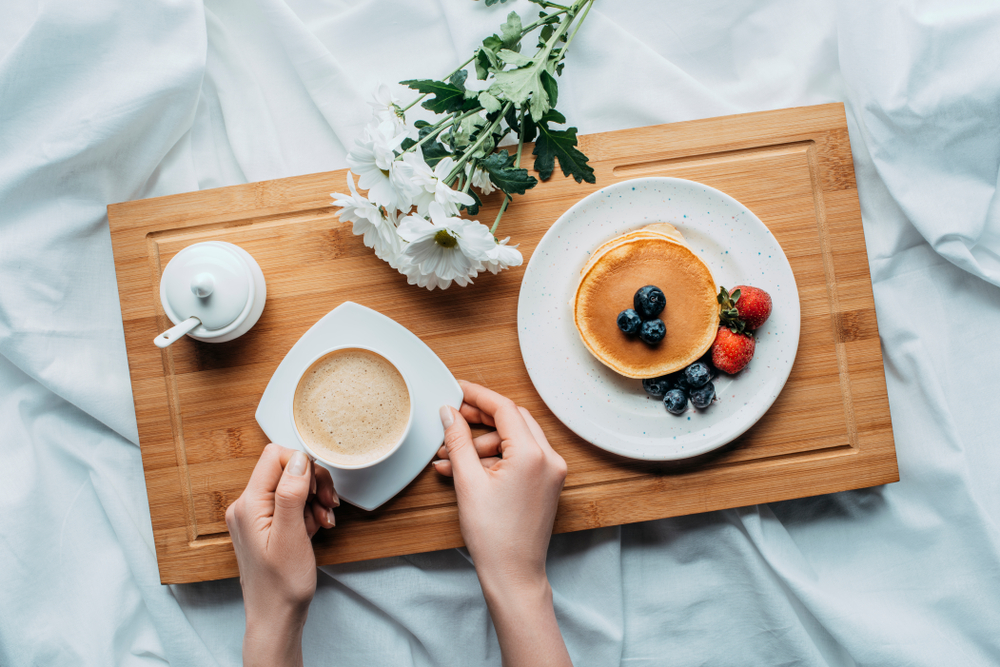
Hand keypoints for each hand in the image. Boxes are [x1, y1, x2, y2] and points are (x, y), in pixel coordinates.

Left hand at [225, 444, 338, 666]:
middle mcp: (247, 506)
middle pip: (286, 470)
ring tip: (325, 521)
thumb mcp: (291, 535)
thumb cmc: (281, 585)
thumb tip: (299, 459)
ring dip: (314, 499)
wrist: (276, 617)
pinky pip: (290, 505)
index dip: (303, 466)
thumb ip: (291, 493)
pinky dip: (308, 512)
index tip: (318, 489)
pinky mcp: (266, 526)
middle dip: (312, 483)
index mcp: (248, 504)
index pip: (275, 457)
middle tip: (328, 504)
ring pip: (292, 487)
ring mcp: (256, 516)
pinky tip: (317, 527)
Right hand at [434, 381, 570, 665]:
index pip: (504, 408)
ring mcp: (552, 471)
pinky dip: (495, 458)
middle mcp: (549, 458)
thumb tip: (448, 412)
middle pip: (513, 420)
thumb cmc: (492, 535)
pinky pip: (521, 457)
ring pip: (515, 438)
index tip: (456, 388)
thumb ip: (458, 441)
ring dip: (483, 443)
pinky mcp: (548, 483)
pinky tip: (464, 469)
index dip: (477, 395)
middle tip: (452, 418)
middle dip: (480, 418)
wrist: (513, 574)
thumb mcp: (468, 482)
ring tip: (449, 457)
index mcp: (532, 454)